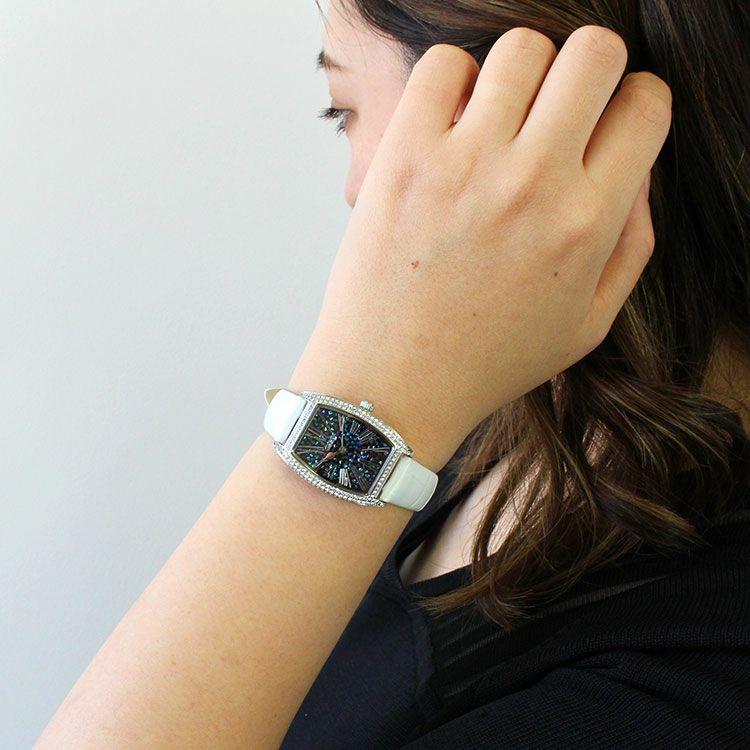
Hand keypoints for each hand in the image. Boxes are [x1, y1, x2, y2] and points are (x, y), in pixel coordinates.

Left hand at [289, 25, 671, 471]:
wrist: (394, 384)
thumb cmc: (486, 361)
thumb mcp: (586, 325)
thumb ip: (633, 243)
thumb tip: (638, 167)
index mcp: (588, 224)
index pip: (647, 104)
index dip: (634, 106)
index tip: (609, 125)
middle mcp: (534, 183)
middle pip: (597, 52)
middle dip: (590, 70)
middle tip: (561, 108)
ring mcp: (465, 165)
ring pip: (523, 47)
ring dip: (523, 71)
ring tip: (502, 116)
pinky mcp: (404, 157)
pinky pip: (443, 64)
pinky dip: (454, 77)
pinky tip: (452, 121)